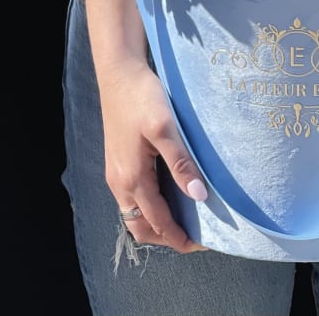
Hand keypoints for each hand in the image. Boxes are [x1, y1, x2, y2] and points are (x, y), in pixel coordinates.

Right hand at [100, 58, 208, 252]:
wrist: (118, 74)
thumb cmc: (142, 97)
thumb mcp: (165, 127)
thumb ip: (180, 162)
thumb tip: (199, 196)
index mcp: (132, 178)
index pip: (158, 222)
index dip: (180, 237)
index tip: (203, 244)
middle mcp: (119, 183)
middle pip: (141, 227)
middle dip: (166, 238)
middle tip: (194, 236)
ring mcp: (115, 174)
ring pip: (134, 215)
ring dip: (156, 224)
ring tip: (183, 220)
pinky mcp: (116, 163)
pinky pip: (131, 199)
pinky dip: (148, 208)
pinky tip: (166, 195)